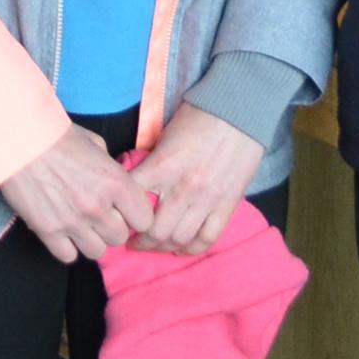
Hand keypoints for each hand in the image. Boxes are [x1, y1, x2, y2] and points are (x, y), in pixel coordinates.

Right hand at [0, 125, 142, 264]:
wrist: (18, 140)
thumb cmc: (57, 136)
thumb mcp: (96, 144)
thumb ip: (111, 168)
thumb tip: (116, 183)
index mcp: (115, 182)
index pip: (144, 220)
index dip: (135, 215)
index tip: (125, 210)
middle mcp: (98, 206)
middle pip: (119, 238)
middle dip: (112, 227)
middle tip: (99, 216)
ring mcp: (73, 221)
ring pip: (97, 252)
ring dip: (91, 240)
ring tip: (80, 225)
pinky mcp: (48, 231)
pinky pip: (69, 256)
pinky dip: (67, 247)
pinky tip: (62, 232)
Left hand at [128, 105, 265, 255]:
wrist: (239, 110)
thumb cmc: (198, 116)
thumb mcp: (164, 136)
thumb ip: (152, 163)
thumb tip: (136, 183)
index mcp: (162, 167)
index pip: (132, 201)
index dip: (121, 213)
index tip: (119, 217)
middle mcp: (182, 188)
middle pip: (155, 231)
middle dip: (140, 241)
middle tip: (134, 240)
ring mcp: (207, 200)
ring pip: (179, 239)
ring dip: (163, 247)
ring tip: (156, 245)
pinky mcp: (228, 205)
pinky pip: (208, 238)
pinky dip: (192, 248)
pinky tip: (182, 247)